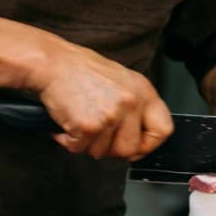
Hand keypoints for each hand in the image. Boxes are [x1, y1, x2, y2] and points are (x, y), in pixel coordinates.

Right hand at [28, 43, 172, 160]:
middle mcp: (131, 103)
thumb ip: (136, 107)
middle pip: (130, 149)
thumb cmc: (82, 71)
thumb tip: (141, 137)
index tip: (136, 148)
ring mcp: (111, 115)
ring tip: (80, 120)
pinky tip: (67, 123)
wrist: (53, 63)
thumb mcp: (122, 81)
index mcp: (143, 91)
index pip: (163, 130)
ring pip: (103, 152)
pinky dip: (69, 141)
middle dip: (111, 149)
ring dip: (88, 144)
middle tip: (97, 136)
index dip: (149, 145)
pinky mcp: (89, 125)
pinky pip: (80, 149)